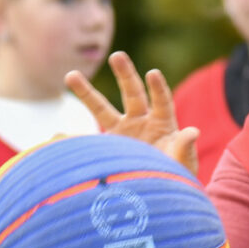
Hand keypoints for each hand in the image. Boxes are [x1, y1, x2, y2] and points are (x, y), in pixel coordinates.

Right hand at [66, 51, 200, 174]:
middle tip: (117, 55)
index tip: (152, 73)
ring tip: (71, 75)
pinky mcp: (106, 146)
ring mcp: (121, 132)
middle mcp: (140, 121)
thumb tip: (193, 131)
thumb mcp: (183, 165)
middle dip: (125, 74)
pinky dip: (72, 140)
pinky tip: (55, 136)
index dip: (157, 87)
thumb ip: (185, 148)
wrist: (156, 192)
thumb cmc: (175, 176)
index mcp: (162, 122)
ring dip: (87, 93)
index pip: (161, 101)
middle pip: (132, 93)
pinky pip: (87, 141)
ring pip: (102, 108)